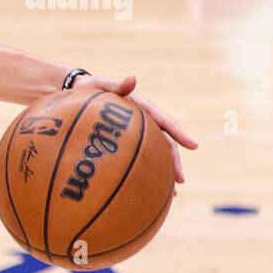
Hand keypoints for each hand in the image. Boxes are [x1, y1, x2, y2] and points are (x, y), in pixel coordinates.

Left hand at [73, 74, 197, 186]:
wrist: (78, 91)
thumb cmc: (90, 88)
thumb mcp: (101, 84)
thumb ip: (117, 85)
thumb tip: (132, 79)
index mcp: (142, 107)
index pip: (165, 121)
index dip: (179, 133)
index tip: (194, 146)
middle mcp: (143, 121)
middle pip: (163, 143)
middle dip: (173, 162)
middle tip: (180, 180)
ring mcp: (135, 132)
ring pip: (154, 153)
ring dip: (163, 171)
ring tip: (171, 193)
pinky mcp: (124, 141)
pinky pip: (137, 157)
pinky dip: (144, 171)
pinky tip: (146, 188)